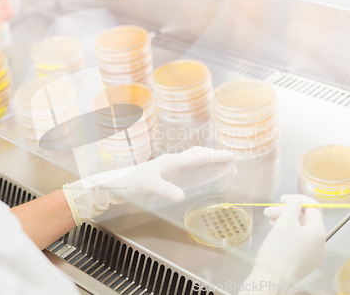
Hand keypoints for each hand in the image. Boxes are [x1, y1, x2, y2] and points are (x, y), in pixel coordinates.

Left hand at [62, 146, 233, 225]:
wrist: (118, 185)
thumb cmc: (133, 184)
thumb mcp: (149, 186)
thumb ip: (166, 190)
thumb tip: (182, 196)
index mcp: (171, 161)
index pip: (197, 157)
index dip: (214, 157)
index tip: (230, 156)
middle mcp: (173, 161)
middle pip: (198, 154)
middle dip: (214, 156)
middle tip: (231, 160)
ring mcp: (170, 166)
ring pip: (194, 159)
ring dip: (208, 160)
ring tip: (222, 164)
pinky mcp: (168, 173)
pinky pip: (189, 167)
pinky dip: (200, 167)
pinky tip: (204, 172)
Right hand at [249, 195, 325, 286]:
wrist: (272, 279)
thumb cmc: (279, 251)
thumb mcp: (285, 222)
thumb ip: (293, 206)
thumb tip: (296, 201)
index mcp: (319, 232)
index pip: (313, 207)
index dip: (297, 199)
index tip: (282, 199)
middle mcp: (319, 243)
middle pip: (305, 219)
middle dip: (287, 212)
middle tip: (269, 212)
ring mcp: (312, 253)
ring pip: (300, 229)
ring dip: (284, 221)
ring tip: (269, 221)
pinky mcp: (303, 261)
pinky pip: (297, 241)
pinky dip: (286, 233)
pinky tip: (275, 232)